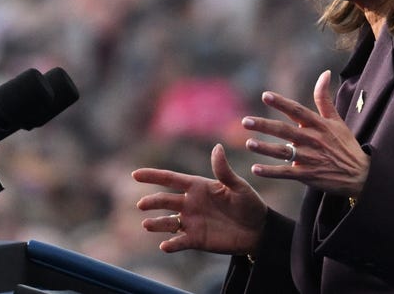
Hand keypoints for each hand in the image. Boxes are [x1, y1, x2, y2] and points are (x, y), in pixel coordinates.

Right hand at [132, 143, 267, 253]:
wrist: (258, 230)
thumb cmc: (249, 203)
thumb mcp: (239, 186)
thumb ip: (224, 171)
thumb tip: (217, 147)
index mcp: (198, 186)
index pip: (171, 179)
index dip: (153, 176)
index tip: (135, 174)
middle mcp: (190, 203)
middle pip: (165, 200)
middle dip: (152, 201)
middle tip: (141, 204)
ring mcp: (191, 222)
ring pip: (167, 222)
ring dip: (157, 224)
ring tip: (147, 224)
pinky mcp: (196, 239)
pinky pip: (179, 242)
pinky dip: (171, 245)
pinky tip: (165, 246)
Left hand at [243, 70, 369, 196]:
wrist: (360, 175)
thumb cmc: (346, 145)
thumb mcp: (336, 120)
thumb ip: (324, 98)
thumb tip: (325, 73)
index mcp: (319, 125)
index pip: (297, 111)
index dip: (281, 103)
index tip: (265, 95)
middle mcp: (313, 140)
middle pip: (285, 131)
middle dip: (264, 125)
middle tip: (245, 121)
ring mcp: (310, 158)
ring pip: (283, 152)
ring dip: (265, 148)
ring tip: (248, 143)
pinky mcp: (308, 175)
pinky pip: (286, 173)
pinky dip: (270, 172)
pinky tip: (255, 169)